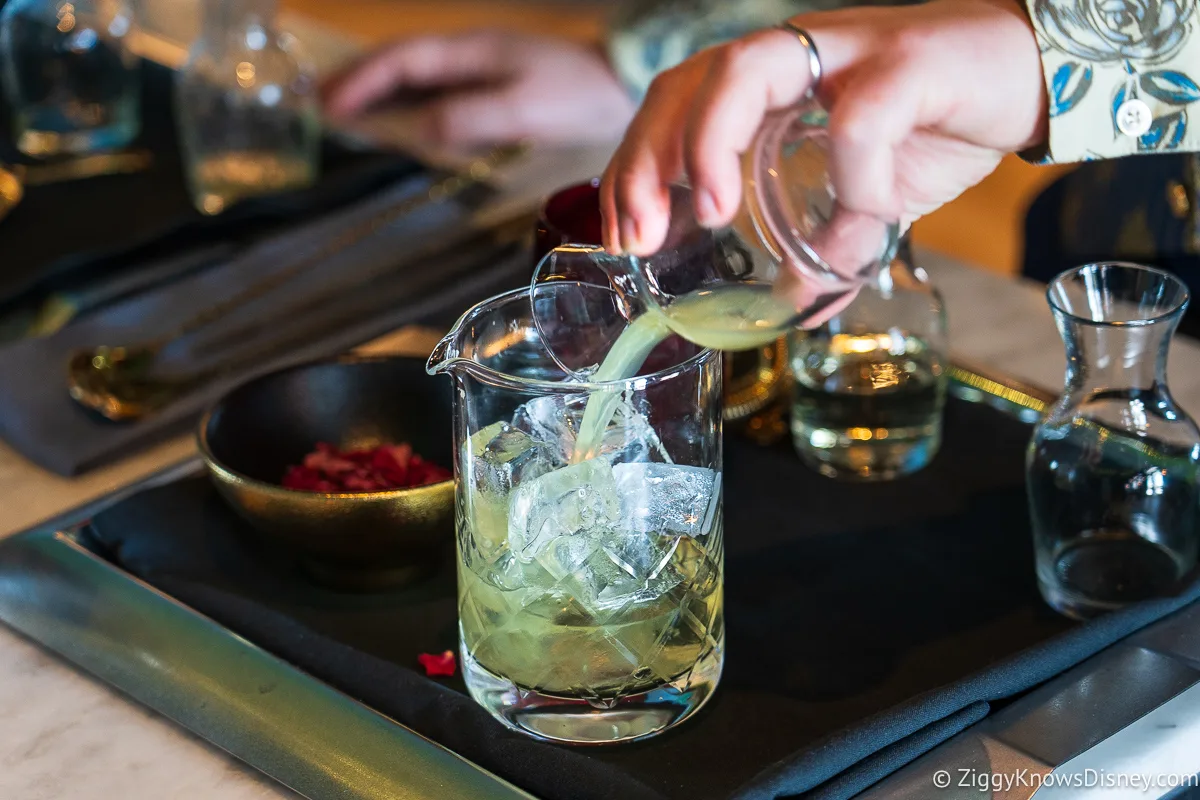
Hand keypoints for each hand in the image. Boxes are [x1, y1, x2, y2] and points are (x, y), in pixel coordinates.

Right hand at [323, 30, 636, 145]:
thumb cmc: (577, 94)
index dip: (362, 82)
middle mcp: (470, 53)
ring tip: (349, 112)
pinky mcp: (498, 85)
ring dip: (382, 93)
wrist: (624, 82)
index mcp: (469, 52)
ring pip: (418, 77)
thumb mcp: (522, 109)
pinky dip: (413, 104)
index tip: (328, 106)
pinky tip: (406, 121)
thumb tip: (420, 131)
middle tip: (320, 104)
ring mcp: (484, 68)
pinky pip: (441, 91)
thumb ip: (469, 118)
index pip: (401, 62)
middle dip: (359, 81)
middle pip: (401, 63)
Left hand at [600, 0, 1047, 255]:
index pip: (672, 106)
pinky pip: (862, 116)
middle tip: (636, 236)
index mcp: (768, 84)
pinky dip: (853, 174)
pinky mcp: (907, 62)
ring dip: (711, 145)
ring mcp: (844, 51)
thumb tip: (789, 305)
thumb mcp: (865, 198)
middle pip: (687, 82)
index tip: (621, 235)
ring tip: (711, 216)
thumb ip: (823, 240)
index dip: (634, 165)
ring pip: (745, 71)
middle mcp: (792, 56)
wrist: (1030, 75)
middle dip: (645, 161)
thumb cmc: (935, 124)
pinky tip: (863, 213)